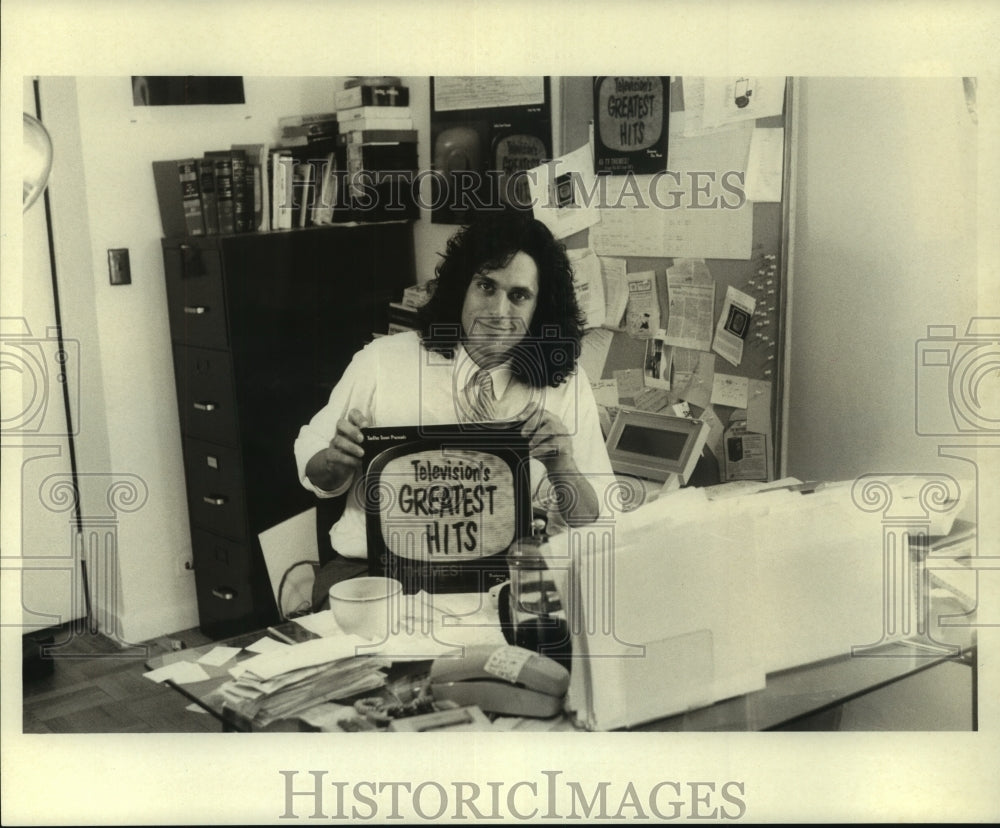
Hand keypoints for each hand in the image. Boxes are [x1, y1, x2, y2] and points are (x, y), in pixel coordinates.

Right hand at [306, 409, 368, 491]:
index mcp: (352, 425)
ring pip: (338, 440)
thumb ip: (372, 438)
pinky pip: (335, 455)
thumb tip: (384, 437)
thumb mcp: (367, 444)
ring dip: (351, 447)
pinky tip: (357, 462)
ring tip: (362, 454)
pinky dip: (347, 459)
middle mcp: (341, 432)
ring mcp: (335, 443)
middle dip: (352, 430)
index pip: (352, 414)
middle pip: (341, 423)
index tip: (366, 425)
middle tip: (362, 439)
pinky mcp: (331, 455)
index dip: (358, 417)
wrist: (342, 468)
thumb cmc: (359, 452)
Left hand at [520, 402, 599, 526]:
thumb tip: (509, 430)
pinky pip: (554, 442)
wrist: (558, 469)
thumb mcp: (532, 442)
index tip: (519, 419)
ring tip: (530, 445)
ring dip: (538, 436)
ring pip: (551, 427)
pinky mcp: (566, 445)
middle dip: (532, 423)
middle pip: (545, 415)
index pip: (538, 408)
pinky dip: (541, 448)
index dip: (528, 411)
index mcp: (548, 420)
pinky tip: (534, 453)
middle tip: (523, 434)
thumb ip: (525, 434)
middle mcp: (557, 424)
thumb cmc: (545, 453)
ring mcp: (564, 434)